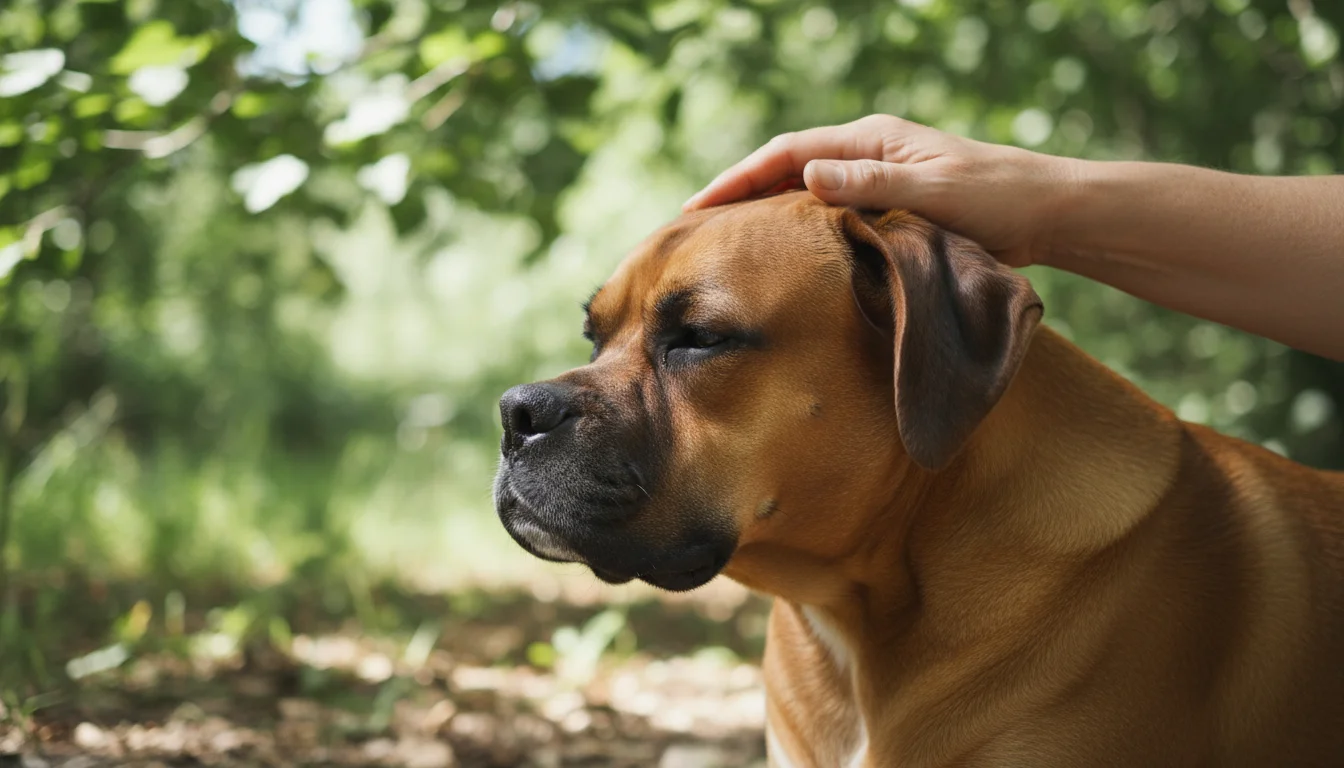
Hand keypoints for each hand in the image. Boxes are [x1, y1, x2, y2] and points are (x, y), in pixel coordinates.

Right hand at [683, 115, 1079, 267]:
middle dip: (740, 195)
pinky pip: (830, 217)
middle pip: (787, 172)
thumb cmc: (997, 198)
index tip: (697, 207)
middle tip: (694, 228)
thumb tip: (807, 178)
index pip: (787, 154)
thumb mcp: (932, 190)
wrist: (1048, 213)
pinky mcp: (890, 208)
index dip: (738, 179)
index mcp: (871, 139)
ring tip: (726, 244)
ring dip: (766, 214)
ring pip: (806, 196)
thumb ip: (871, 183)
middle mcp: (868, 155)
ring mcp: (878, 180)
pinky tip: (785, 257)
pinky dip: (800, 232)